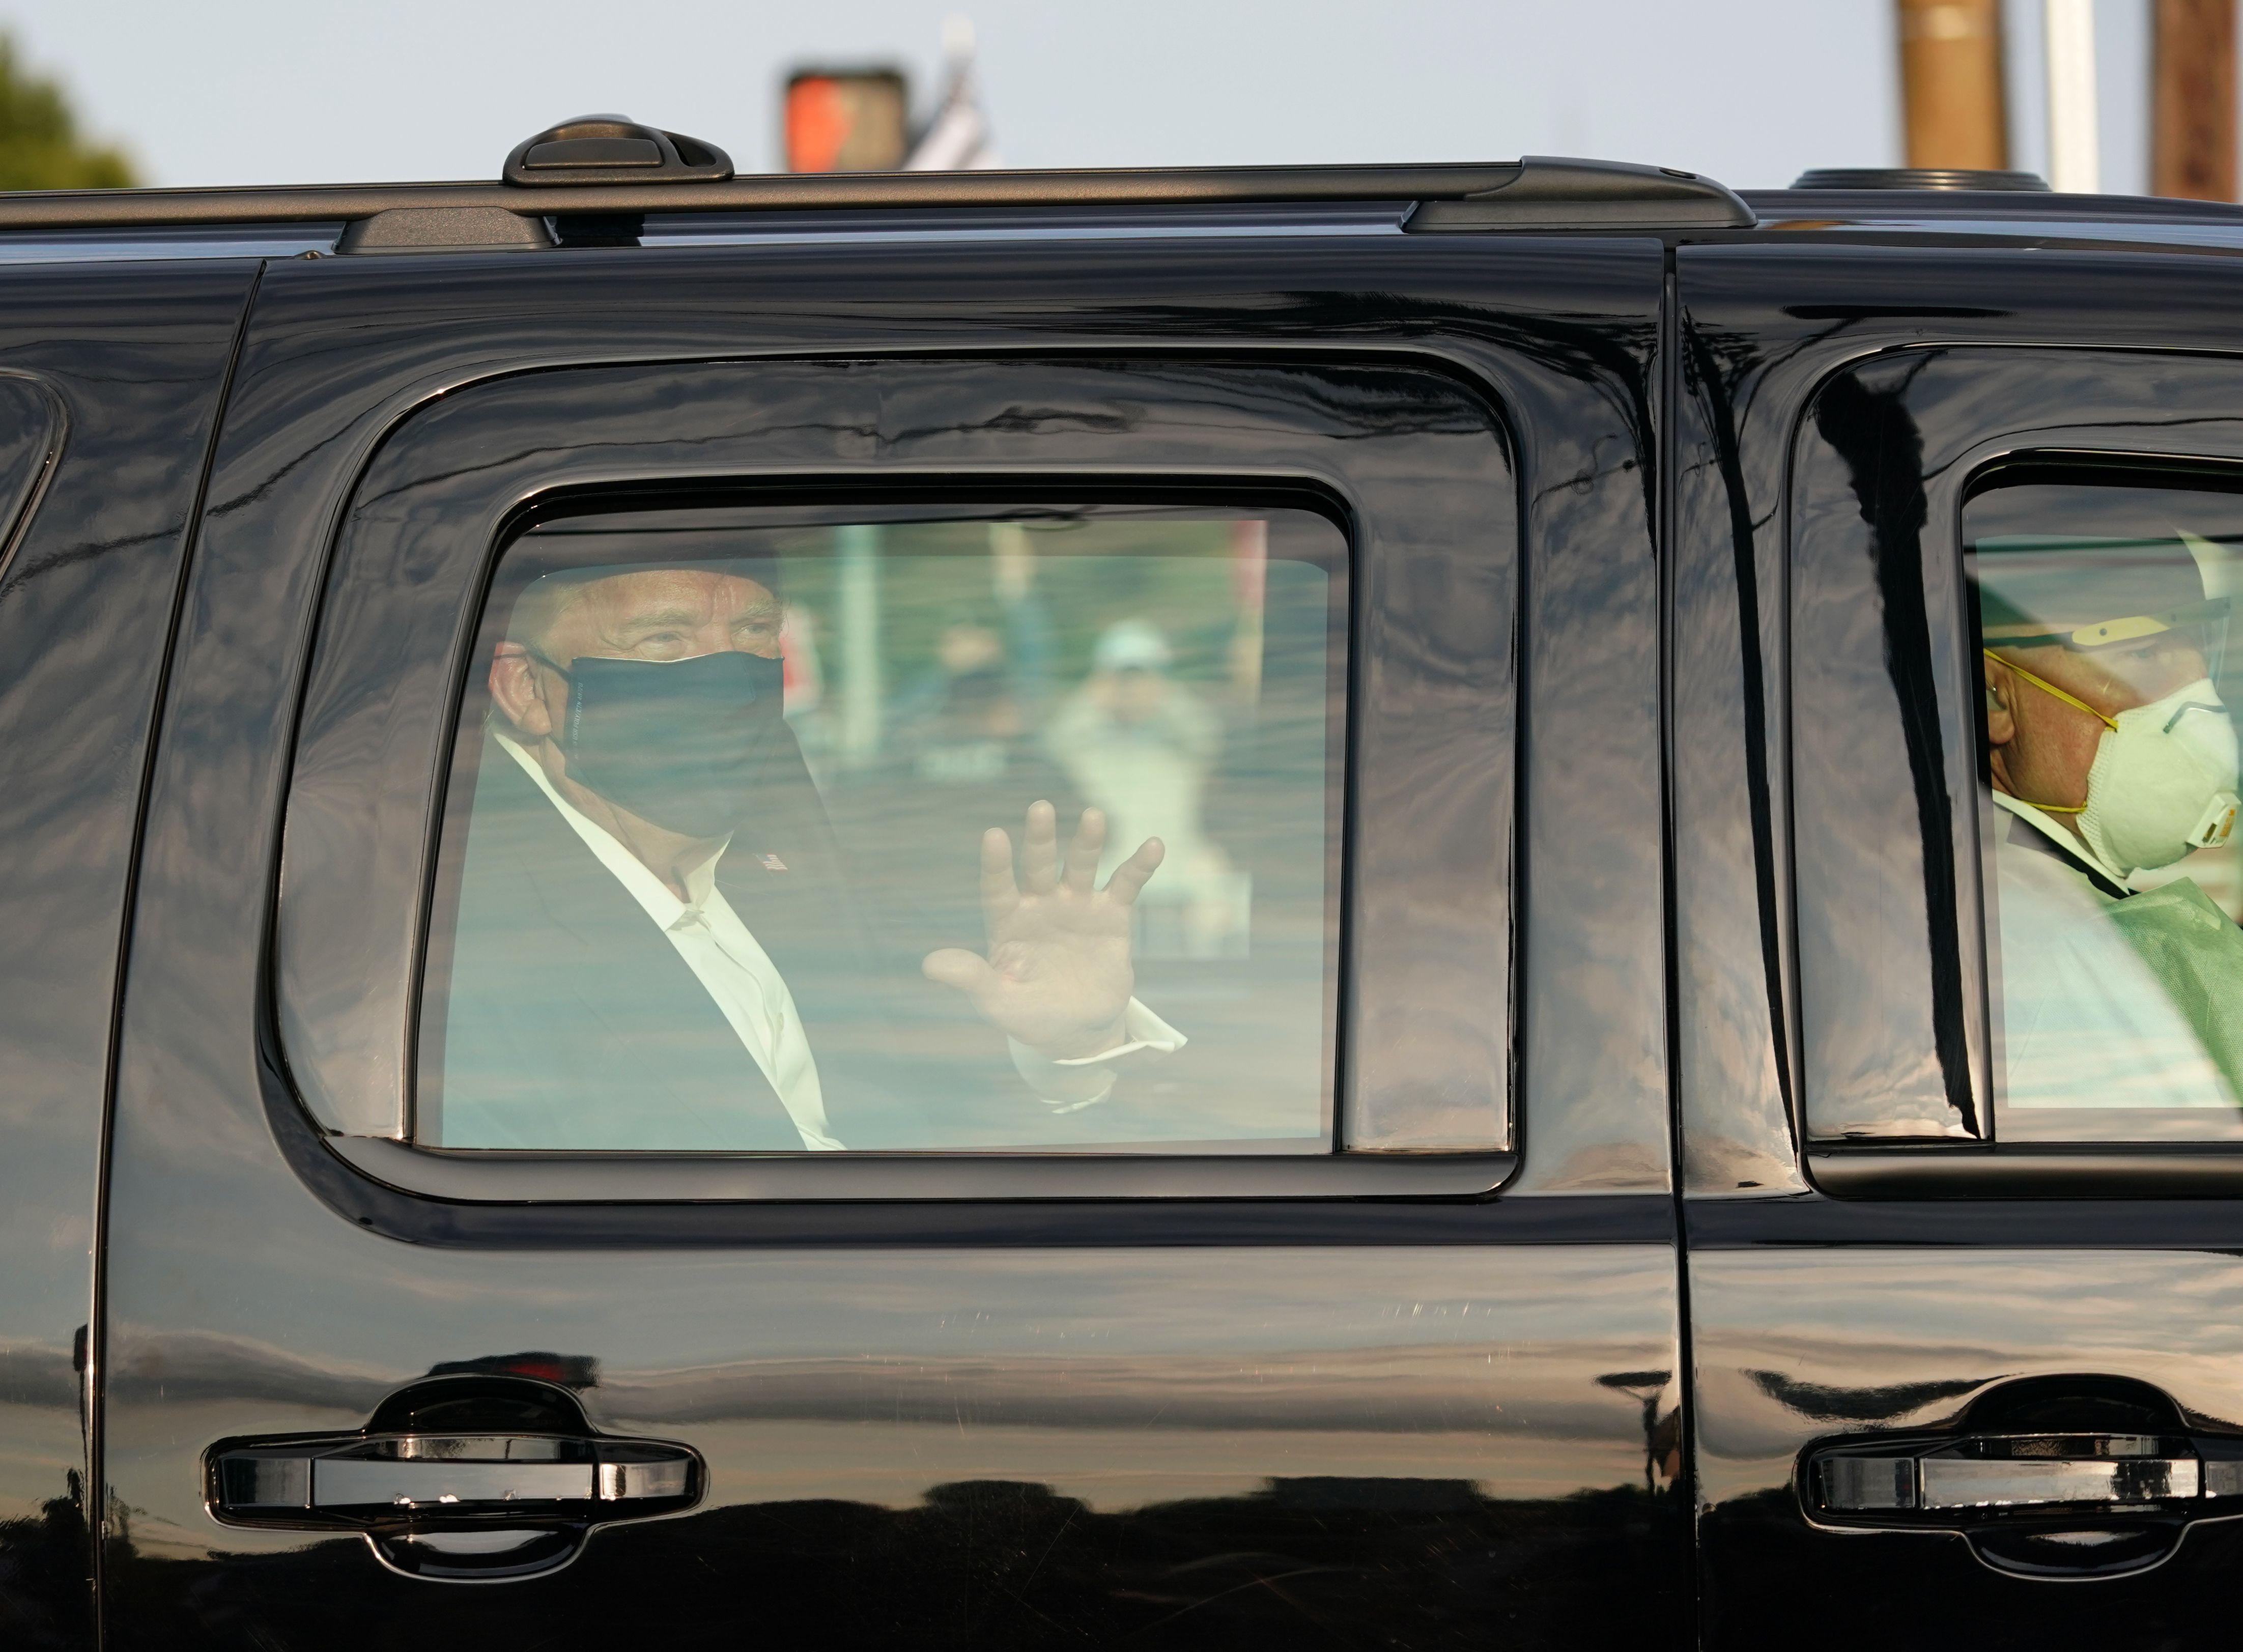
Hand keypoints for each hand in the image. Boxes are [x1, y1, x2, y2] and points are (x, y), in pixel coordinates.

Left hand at [922, 801, 1163, 1058]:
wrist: (1077, 1031)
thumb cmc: (1029, 1014)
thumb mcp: (997, 1001)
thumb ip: (970, 979)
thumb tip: (929, 964)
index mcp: (1008, 922)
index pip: (997, 888)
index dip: (996, 864)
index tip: (993, 836)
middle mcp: (1040, 904)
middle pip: (1038, 865)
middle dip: (1039, 839)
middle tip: (1039, 809)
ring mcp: (1077, 906)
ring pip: (1080, 866)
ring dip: (1087, 842)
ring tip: (1094, 815)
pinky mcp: (1112, 915)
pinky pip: (1126, 884)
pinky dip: (1140, 865)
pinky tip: (1154, 844)